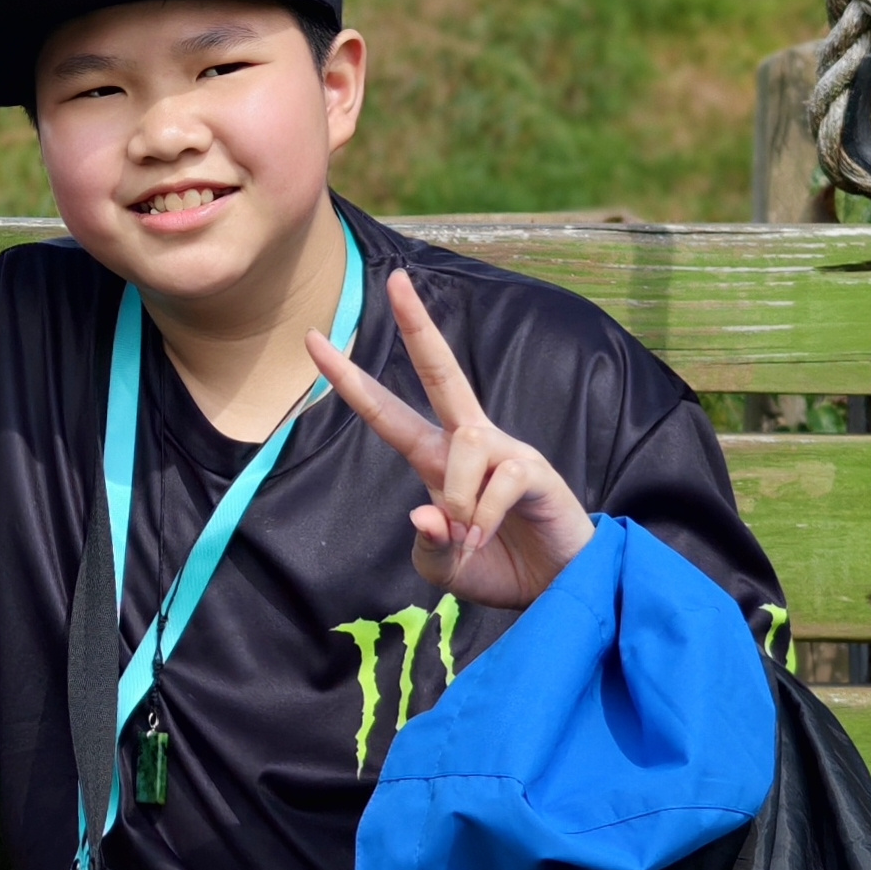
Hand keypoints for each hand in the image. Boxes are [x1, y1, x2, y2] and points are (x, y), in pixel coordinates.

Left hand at [308, 270, 594, 607]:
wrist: (557, 590)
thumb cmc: (498, 568)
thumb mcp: (446, 567)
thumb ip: (430, 543)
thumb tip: (424, 510)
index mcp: (435, 458)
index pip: (386, 412)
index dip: (350, 379)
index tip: (313, 340)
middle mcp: (470, 442)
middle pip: (442, 372)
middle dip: (419, 325)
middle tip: (396, 279)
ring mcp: (506, 451)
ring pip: (465, 442)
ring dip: (456, 495)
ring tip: (466, 536)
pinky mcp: (536, 471)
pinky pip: (499, 480)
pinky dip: (482, 517)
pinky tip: (487, 537)